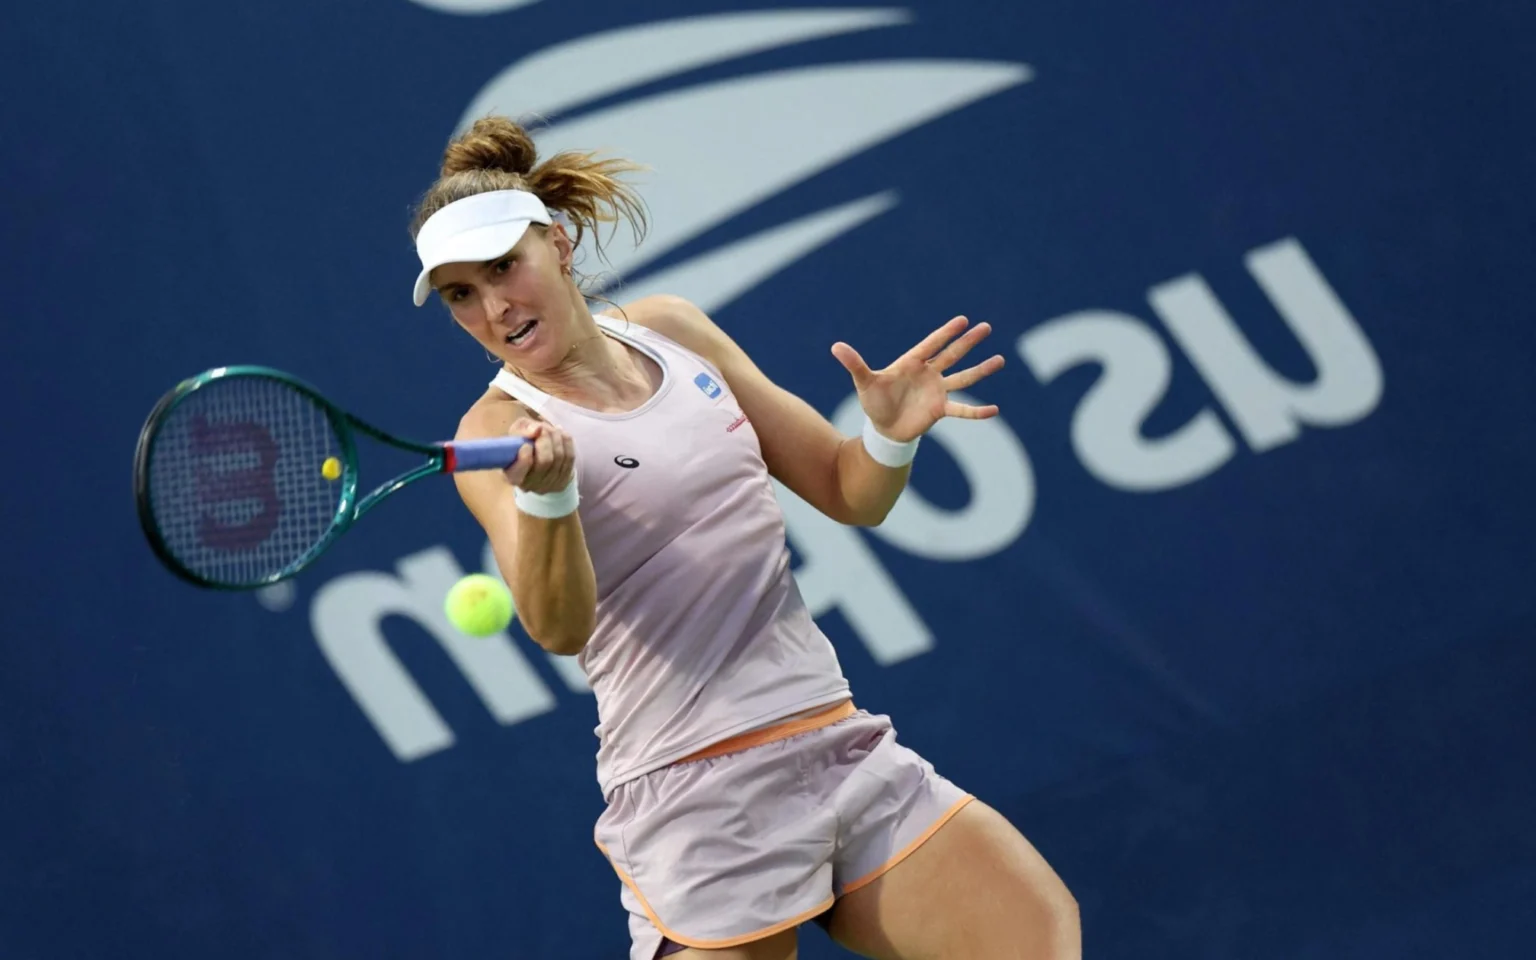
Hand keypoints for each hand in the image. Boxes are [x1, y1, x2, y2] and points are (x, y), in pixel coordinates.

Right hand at [503, 418, 576, 492]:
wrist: (538, 455)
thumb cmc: (523, 442)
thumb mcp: (516, 432)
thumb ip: (522, 430)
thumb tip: (537, 430)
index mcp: (511, 475)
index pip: (517, 474)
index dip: (524, 458)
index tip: (527, 444)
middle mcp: (529, 484)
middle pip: (544, 462)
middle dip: (545, 440)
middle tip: (542, 427)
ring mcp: (547, 485)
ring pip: (559, 457)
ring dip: (556, 437)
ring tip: (550, 428)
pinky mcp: (562, 481)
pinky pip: (569, 457)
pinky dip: (566, 441)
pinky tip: (560, 433)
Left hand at [831, 316, 1004, 442]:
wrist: (883, 429)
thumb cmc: (874, 402)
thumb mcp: (864, 382)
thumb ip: (855, 364)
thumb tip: (835, 347)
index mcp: (912, 363)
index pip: (932, 344)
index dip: (946, 333)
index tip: (963, 320)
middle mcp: (929, 374)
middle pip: (952, 355)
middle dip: (968, 342)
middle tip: (986, 327)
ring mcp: (937, 391)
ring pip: (963, 377)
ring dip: (981, 370)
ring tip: (1000, 360)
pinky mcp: (940, 410)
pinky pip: (962, 410)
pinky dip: (977, 411)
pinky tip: (994, 410)